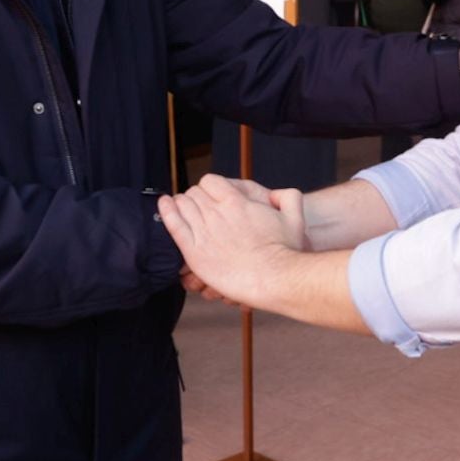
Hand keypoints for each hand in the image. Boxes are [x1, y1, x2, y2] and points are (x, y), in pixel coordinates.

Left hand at [159, 175, 307, 308]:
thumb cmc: (286, 251)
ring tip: (181, 207)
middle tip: (199, 207)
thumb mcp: (294, 217)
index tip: (213, 196)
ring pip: (183, 206)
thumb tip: (276, 194)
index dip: (210, 187)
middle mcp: (218, 213)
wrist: (275, 278)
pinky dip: (167, 212)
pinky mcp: (195, 253)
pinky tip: (164, 205)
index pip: (210, 181)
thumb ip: (288, 197)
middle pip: (195, 193)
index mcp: (237, 202)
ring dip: (181, 204)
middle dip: (196, 197)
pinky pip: (174, 226)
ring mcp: (205, 232)